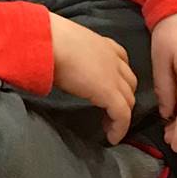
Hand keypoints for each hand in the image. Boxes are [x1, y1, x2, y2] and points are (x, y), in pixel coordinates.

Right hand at [48, 12, 135, 144]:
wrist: (47, 41)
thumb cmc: (47, 40)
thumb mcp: (65, 44)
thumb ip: (71, 53)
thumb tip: (59, 63)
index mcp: (101, 44)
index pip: (121, 60)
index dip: (119, 77)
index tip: (108, 90)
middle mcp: (113, 58)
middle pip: (129, 82)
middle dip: (123, 97)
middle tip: (108, 110)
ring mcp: (113, 76)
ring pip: (129, 99)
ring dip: (122, 113)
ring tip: (109, 125)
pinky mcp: (109, 92)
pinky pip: (122, 115)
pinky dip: (120, 128)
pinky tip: (111, 137)